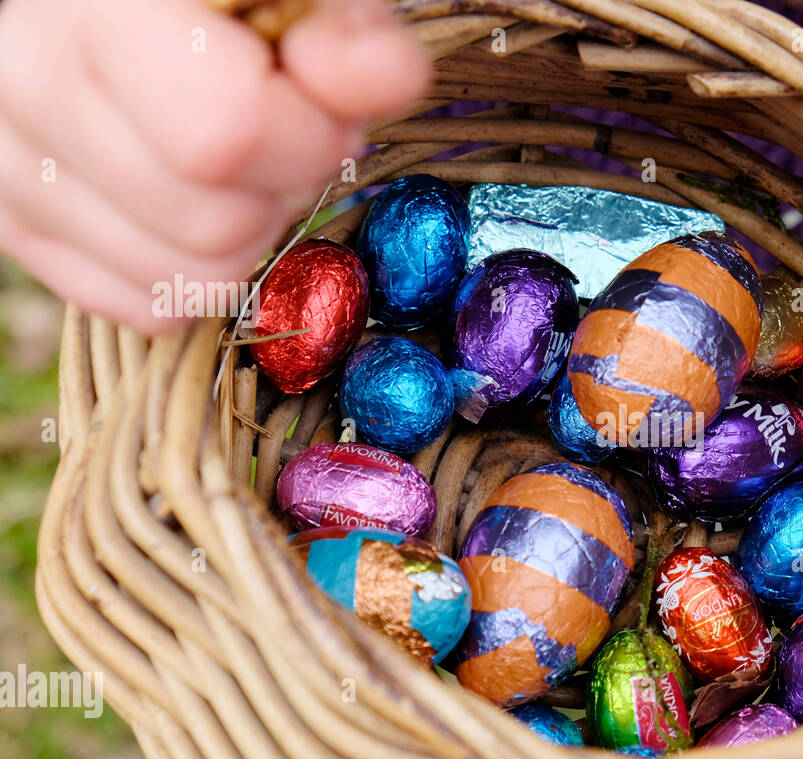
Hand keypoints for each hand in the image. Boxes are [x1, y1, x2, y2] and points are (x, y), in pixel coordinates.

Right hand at [0, 0, 426, 333]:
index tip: (323, 115)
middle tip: (279, 145)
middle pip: (214, 225)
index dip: (307, 143)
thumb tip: (386, 77)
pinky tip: (191, 208)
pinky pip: (148, 307)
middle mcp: (30, 81)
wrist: (128, 22)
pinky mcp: (14, 228)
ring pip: (185, 281)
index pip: (224, 135)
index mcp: (100, 8)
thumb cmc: (230, 8)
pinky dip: (195, 275)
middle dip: (279, 195)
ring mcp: (10, 164)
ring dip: (244, 243)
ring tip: (235, 172)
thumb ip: (349, 39)